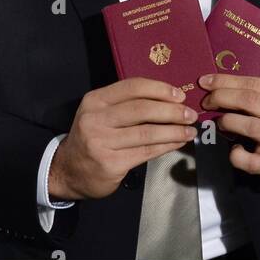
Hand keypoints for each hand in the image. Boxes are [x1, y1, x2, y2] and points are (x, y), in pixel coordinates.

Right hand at [49, 78, 197, 200]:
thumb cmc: (93, 137)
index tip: (180, 95)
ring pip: (147, 132)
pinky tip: (178, 142)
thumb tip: (171, 99)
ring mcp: (102, 142)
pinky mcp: (111, 164)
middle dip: (172, 111)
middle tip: (191, 114)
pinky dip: (167, 146)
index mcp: (95, 100)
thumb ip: (128, 104)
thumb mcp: (102, 113)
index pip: (133, 87)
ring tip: (190, 130)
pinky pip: (146, 151)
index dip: (160, 89)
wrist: (68, 171)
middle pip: (142, 109)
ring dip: (174, 131)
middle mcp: (95, 119)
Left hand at [198, 73, 259, 181]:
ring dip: (227, 121)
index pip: (255, 84)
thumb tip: (224, 86)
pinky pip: (248, 159)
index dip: (227, 81)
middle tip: (207, 101)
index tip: (206, 82)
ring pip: (249, 126)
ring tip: (221, 122)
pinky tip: (234, 149)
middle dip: (222, 97)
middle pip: (250, 101)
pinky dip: (235, 154)